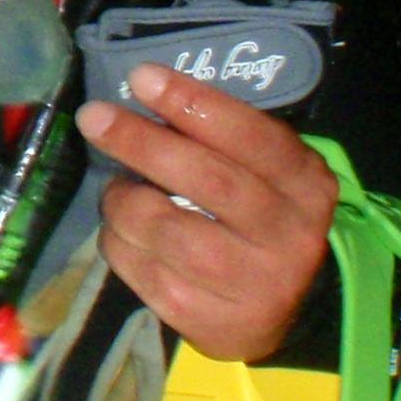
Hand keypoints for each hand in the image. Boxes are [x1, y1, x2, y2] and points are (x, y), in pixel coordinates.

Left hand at [75, 64, 336, 361]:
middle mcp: (288, 236)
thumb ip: (220, 140)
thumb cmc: (257, 218)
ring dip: (123, 202)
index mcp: (305, 186)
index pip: (253, 137)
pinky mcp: (213, 323)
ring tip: (116, 189)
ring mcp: (252, 285)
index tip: (142, 78)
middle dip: (143, 143)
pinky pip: (145, 273)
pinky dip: (119, 244)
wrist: (280, 312)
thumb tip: (145, 96)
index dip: (195, 104)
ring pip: (167, 231)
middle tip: (95, 117)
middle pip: (209, 181)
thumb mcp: (262, 173)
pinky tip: (123, 232)